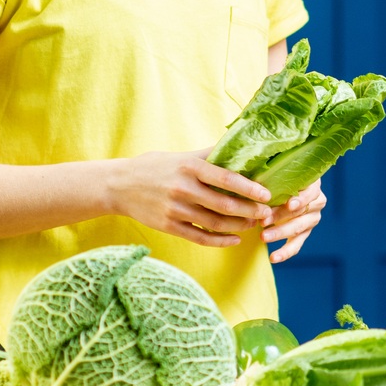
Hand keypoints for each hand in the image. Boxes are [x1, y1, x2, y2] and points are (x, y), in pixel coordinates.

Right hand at [105, 150, 272, 246]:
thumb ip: (208, 154)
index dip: (250, 188)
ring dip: (239, 226)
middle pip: (225, 204)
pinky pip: (199, 237)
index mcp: (189, 167)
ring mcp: (175, 209)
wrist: (118, 186)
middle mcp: (183, 188)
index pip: (226, 178)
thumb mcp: (180, 155)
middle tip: (267, 214)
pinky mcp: (168, 226)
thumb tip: (238, 145)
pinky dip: (220, 241)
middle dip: (250, 211)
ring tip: (254, 224)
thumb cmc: (154, 167)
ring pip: (215, 223)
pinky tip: (235, 239)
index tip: (267, 194)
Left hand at [263, 184, 325, 262]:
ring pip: (297, 229)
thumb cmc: (282, 180)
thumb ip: (274, 181)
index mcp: (313, 186)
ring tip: (263, 238)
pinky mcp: (304, 233)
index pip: (310, 193)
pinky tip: (273, 258)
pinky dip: (284, 252)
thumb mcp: (281, 178)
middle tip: (263, 222)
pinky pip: (296, 245)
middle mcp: (317, 202)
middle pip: (300, 212)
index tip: (289, 205)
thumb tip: (256, 183)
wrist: (287, 190)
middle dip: (280, 217)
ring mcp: (312, 219)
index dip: (300, 199)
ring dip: (279, 233)